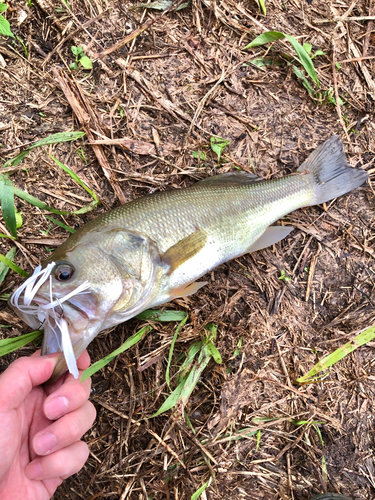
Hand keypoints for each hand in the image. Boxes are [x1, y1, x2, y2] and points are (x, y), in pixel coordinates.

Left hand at [0, 350, 95, 499]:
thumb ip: (23, 373)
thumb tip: (53, 359)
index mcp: (29, 391)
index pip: (60, 365)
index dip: (75, 359)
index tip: (81, 361)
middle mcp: (45, 410)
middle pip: (81, 388)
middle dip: (72, 398)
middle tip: (51, 411)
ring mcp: (56, 435)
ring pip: (86, 418)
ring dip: (63, 434)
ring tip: (37, 448)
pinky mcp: (63, 463)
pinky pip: (81, 452)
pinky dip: (59, 463)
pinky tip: (35, 470)